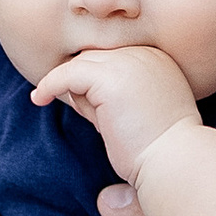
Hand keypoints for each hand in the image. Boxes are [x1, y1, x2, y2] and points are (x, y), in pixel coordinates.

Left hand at [26, 41, 200, 185]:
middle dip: (88, 88)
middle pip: (95, 58)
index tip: (100, 111)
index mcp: (158, 58)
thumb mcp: (144, 111)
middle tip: (102, 122)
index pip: (113, 58)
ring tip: (101, 125)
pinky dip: (49, 84)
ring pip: (81, 66)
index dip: (101, 84)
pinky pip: (66, 73)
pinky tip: (39, 99)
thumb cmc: (161, 150)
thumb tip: (79, 91)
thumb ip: (122, 94)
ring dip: (79, 95)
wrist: (176, 163)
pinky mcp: (109, 78)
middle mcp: (145, 52)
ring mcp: (128, 61)